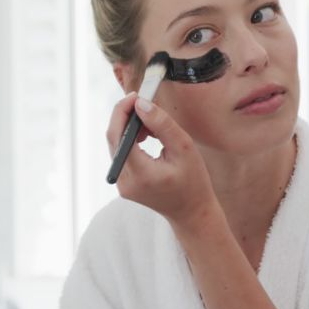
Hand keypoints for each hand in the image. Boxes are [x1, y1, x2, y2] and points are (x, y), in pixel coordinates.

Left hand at [106, 93, 216, 226]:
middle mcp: (125, 181)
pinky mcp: (123, 183)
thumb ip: (162, 124)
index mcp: (141, 174)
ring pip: (116, 145)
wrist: (192, 212)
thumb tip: (141, 104)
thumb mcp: (184, 148)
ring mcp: (122, 184)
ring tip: (152, 124)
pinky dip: (131, 140)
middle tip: (144, 103)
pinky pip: (121, 154)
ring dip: (129, 128)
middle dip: (126, 116)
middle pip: (114, 139)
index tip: (136, 95)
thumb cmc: (194, 182)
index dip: (123, 111)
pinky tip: (147, 136)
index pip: (119, 135)